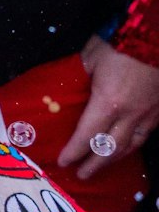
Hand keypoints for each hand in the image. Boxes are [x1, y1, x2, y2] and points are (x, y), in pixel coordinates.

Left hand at [58, 35, 158, 179]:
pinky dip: (133, 146)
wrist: (157, 36)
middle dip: (94, 164)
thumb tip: (67, 87)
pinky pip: (145, 135)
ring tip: (101, 167)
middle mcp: (130, 114)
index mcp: (108, 103)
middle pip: (110, 148)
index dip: (74, 152)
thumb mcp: (91, 57)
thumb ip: (80, 76)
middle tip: (81, 175)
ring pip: (131, 145)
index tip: (63, 162)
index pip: (87, 135)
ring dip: (114, 159)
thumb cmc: (122, 44)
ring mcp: (149, 114)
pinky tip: (126, 149)